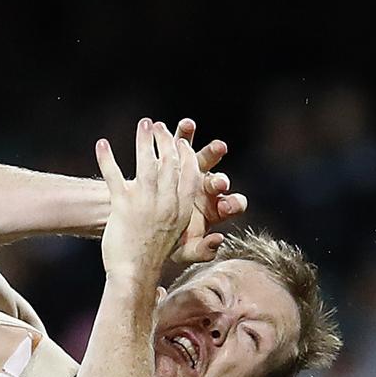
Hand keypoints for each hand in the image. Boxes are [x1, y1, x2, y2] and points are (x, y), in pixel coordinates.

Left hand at [95, 119, 201, 280]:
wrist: (133, 276)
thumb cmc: (156, 262)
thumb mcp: (185, 251)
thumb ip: (203, 244)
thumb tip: (221, 240)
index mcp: (183, 210)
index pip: (190, 174)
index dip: (185, 154)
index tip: (179, 141)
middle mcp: (167, 203)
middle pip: (169, 163)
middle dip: (165, 140)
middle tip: (158, 126)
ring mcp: (145, 204)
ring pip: (146, 164)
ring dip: (144, 141)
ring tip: (142, 124)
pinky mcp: (122, 206)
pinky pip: (114, 177)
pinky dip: (107, 159)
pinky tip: (102, 144)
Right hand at [171, 118, 247, 263]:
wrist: (143, 220)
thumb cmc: (169, 239)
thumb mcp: (185, 250)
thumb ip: (203, 250)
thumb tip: (219, 241)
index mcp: (213, 209)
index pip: (231, 205)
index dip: (232, 204)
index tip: (226, 206)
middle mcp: (207, 188)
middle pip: (219, 181)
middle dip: (220, 180)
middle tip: (220, 182)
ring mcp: (193, 169)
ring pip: (206, 158)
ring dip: (213, 151)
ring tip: (218, 147)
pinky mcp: (176, 155)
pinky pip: (182, 141)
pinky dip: (185, 133)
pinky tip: (186, 126)